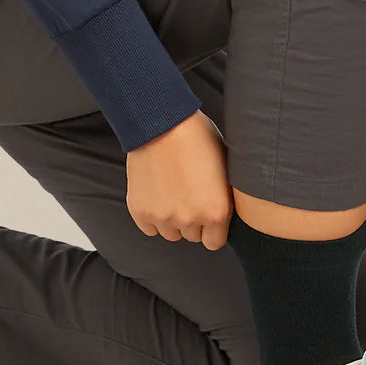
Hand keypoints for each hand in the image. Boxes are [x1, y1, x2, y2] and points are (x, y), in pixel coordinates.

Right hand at [126, 110, 234, 248]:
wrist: (161, 121)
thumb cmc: (196, 136)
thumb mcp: (225, 166)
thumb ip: (224, 195)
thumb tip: (224, 209)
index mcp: (216, 211)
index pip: (215, 242)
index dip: (212, 228)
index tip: (207, 213)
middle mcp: (190, 220)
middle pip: (192, 236)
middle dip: (192, 220)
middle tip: (188, 194)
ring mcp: (163, 217)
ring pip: (170, 233)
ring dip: (171, 219)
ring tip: (172, 190)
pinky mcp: (140, 211)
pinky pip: (149, 227)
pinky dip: (152, 215)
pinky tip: (157, 193)